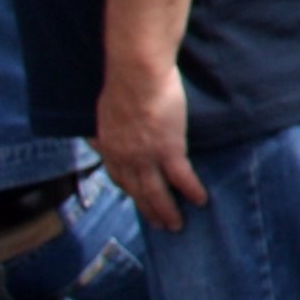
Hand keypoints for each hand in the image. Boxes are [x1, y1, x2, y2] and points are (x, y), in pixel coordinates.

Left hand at [94, 56, 204, 233]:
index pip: (119, 178)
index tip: (139, 199)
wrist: (137, 74)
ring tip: (177, 224)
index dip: (131, 191)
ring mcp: (146, 156)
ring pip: (157, 192)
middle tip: (160, 224)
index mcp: (110, 148)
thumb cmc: (123, 83)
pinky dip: (191, 191)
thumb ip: (107, 128)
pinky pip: (181, 178)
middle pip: (138, 191)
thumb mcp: (106, 110)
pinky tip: (200, 200)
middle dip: (149, 210)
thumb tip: (99, 136)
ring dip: (167, 211)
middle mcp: (125, 158)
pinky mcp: (169, 150)